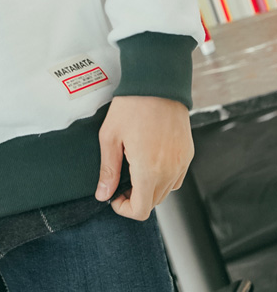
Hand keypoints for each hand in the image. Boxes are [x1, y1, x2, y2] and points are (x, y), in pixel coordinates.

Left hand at [96, 97, 193, 223]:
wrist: (158, 81)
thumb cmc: (133, 105)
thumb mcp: (110, 137)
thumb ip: (108, 170)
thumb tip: (103, 195)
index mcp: (148, 170)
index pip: (141, 210)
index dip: (124, 209)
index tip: (115, 197)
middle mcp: (169, 170)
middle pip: (153, 203)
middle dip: (135, 198)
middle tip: (122, 181)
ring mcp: (181, 162)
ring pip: (166, 192)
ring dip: (149, 189)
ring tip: (136, 169)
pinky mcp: (187, 153)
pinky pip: (176, 178)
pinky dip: (163, 178)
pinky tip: (151, 162)